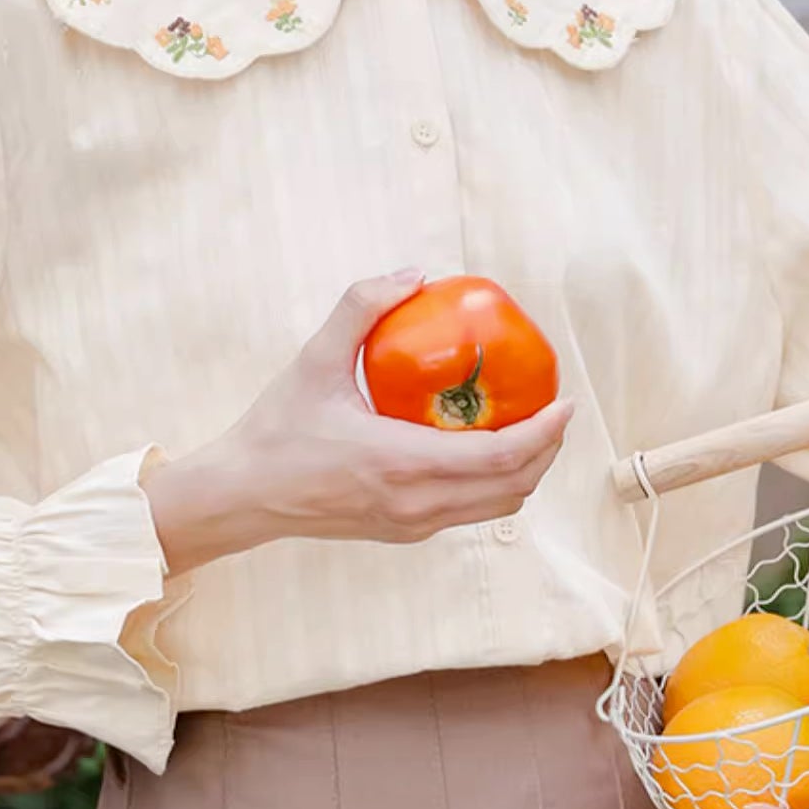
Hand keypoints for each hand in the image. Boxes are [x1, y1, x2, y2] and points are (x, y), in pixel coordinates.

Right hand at [141, 270, 573, 573]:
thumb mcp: (314, 360)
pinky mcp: (405, 533)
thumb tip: (413, 274)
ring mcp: (414, 525)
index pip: (502, 456)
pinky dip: (494, 484)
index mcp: (403, 464)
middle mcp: (417, 504)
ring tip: (530, 429)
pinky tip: (484, 447)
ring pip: (498, 506)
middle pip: (514, 486)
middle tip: (555, 410)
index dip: (546, 430)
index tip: (566, 400)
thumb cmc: (276, 430)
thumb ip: (361, 308)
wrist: (242, 496)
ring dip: (525, 471)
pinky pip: (470, 511)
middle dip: (547, 450)